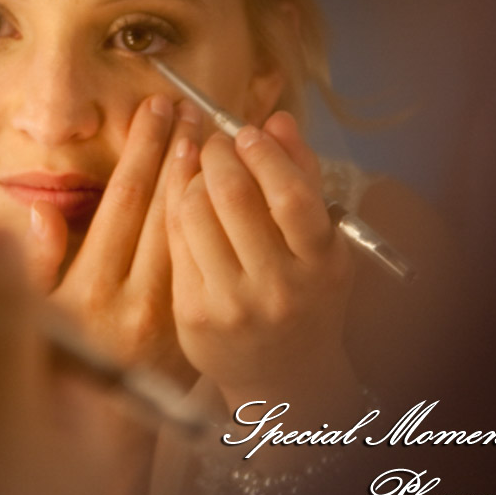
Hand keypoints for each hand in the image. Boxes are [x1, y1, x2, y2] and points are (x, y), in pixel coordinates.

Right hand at [27, 94, 197, 387]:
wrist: (89, 441)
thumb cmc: (46, 369)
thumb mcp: (24, 316)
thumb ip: (29, 264)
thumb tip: (38, 208)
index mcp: (89, 293)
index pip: (122, 202)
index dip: (141, 151)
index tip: (153, 109)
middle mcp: (135, 305)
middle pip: (166, 210)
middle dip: (180, 153)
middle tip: (193, 106)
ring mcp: (169, 321)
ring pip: (194, 234)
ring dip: (205, 182)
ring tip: (214, 137)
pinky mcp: (190, 333)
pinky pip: (206, 264)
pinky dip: (216, 221)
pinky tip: (221, 191)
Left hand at [165, 111, 360, 414]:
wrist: (284, 375)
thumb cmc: (305, 293)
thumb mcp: (321, 242)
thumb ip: (303, 176)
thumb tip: (276, 119)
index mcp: (320, 264)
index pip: (291, 195)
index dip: (264, 153)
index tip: (246, 132)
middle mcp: (278, 288)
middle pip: (234, 196)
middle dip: (217, 153)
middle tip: (214, 142)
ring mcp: (232, 304)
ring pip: (194, 212)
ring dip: (191, 176)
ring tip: (200, 169)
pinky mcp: (193, 314)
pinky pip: (174, 240)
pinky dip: (175, 206)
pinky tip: (182, 195)